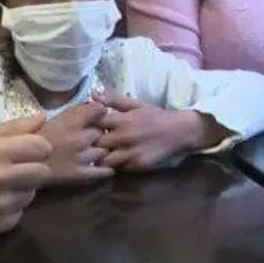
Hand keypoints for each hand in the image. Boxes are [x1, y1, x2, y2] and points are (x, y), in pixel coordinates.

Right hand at [0, 113, 52, 236]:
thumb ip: (13, 127)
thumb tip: (42, 117)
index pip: (42, 147)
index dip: (38, 148)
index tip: (29, 151)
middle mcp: (0, 179)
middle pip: (43, 172)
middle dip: (34, 169)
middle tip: (17, 169)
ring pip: (32, 193)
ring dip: (22, 189)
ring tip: (1, 186)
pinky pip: (20, 213)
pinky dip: (12, 208)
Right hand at [37, 101, 115, 184]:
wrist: (23, 164)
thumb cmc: (32, 139)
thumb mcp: (51, 119)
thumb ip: (72, 112)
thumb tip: (93, 104)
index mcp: (71, 122)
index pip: (98, 110)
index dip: (99, 112)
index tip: (98, 115)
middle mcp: (80, 138)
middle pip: (102, 131)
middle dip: (99, 132)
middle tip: (94, 135)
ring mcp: (82, 158)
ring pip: (104, 150)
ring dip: (102, 150)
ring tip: (96, 150)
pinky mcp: (81, 175)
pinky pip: (102, 171)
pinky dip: (106, 169)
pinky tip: (105, 167)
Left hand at [93, 93, 221, 171]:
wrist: (180, 131)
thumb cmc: (156, 116)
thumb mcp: (136, 104)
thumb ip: (115, 100)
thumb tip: (93, 93)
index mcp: (122, 119)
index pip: (94, 124)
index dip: (87, 127)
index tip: (84, 129)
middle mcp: (124, 136)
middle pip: (96, 144)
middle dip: (91, 146)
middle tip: (87, 147)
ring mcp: (131, 152)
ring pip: (105, 161)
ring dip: (101, 159)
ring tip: (99, 157)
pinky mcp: (138, 165)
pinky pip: (119, 169)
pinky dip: (114, 167)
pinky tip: (113, 164)